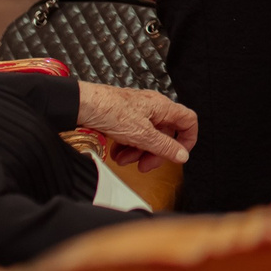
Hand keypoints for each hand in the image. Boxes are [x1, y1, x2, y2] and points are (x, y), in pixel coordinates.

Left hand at [75, 81, 196, 172]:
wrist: (82, 105)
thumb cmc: (110, 110)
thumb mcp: (142, 135)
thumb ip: (164, 146)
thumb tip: (182, 155)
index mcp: (162, 107)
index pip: (188, 120)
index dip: (188, 139)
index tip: (179, 155)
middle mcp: (152, 108)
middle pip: (165, 134)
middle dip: (155, 153)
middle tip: (144, 165)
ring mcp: (138, 112)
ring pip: (147, 137)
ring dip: (137, 152)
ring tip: (123, 159)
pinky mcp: (123, 117)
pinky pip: (132, 135)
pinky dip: (126, 146)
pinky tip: (116, 152)